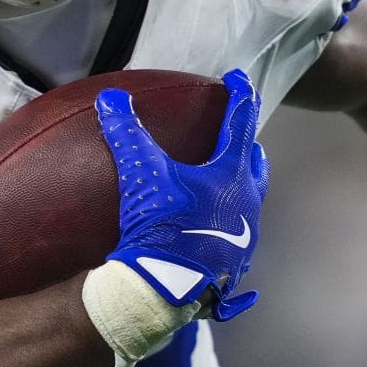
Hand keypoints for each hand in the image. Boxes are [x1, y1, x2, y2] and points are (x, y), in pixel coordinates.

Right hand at [96, 69, 270, 320]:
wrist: (164, 289)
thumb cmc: (161, 226)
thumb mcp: (143, 176)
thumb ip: (128, 135)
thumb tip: (110, 99)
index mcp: (233, 176)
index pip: (241, 123)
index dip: (240, 96)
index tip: (240, 78)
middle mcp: (248, 204)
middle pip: (256, 166)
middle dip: (250, 148)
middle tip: (245, 139)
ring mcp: (245, 237)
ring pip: (251, 203)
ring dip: (243, 188)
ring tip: (231, 183)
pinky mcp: (234, 264)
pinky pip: (238, 236)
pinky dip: (230, 223)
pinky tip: (215, 230)